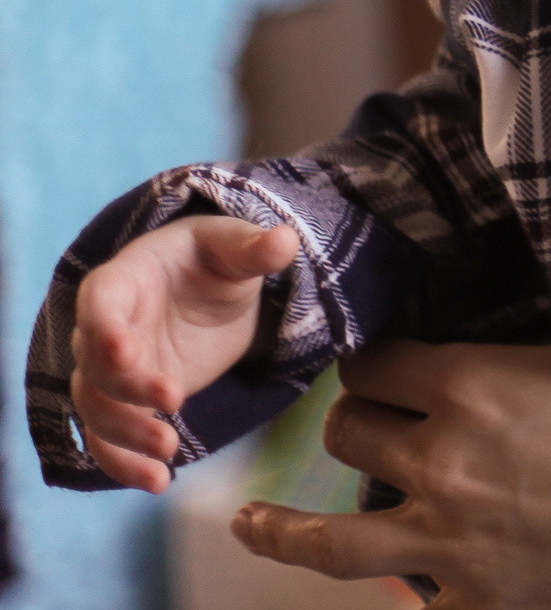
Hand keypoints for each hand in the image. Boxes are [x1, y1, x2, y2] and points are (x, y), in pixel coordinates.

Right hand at [72, 215, 300, 491]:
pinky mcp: (128, 403)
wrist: (208, 289)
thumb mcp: (235, 248)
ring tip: (168, 453)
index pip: (99, 303)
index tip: (127, 354)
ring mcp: (111, 370)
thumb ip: (252, 248)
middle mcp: (103, 329)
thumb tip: (284, 239)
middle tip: (175, 401)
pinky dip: (124, 463)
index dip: (105, 328)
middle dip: (128, 389)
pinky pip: (109, 438)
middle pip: (95, 365)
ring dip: (126, 435)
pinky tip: (157, 482)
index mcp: (122, 280)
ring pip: (96, 409)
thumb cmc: (213, 259)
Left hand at [231, 339, 550, 609]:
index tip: (382, 363)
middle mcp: (441, 461)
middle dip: (351, 422)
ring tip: (250, 525)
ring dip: (283, 529)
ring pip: (330, 537)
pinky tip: (393, 591)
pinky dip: (400, 597)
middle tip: (364, 423)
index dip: (376, 360)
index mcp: (471, 385)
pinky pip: (408, 607)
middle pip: (348, 435)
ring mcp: (448, 543)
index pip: (378, 363)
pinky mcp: (474, 603)